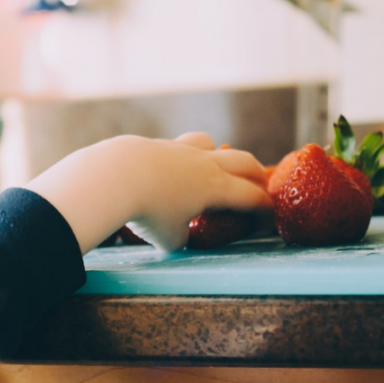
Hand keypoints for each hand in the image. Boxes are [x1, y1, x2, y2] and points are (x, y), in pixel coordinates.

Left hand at [24, 133, 271, 252]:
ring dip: (218, 154)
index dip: (264, 210)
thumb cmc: (148, 212)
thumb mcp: (169, 239)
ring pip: (209, 143)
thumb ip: (181, 237)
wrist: (115, 177)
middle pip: (243, 160)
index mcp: (216, 187)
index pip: (251, 197)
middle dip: (255, 174)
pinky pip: (178, 147)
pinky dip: (182, 158)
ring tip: (213, 167)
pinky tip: (169, 170)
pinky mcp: (156, 145)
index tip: (268, 219)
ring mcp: (179, 149)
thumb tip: (179, 235)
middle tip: (259, 185)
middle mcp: (204, 164)